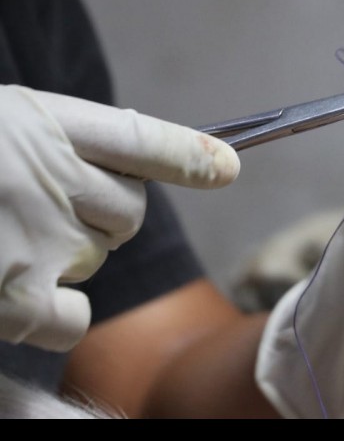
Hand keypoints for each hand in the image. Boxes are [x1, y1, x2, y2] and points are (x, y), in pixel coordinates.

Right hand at [0, 85, 238, 351]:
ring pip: (101, 255)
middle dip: (104, 211)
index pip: (142, 140)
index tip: (225, 165)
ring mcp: (38, 240)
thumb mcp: (12, 123)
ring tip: (6, 234)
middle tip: (45, 204)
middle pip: (131, 210)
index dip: (189, 155)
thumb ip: (77, 137)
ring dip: (70, 252)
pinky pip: (74, 317)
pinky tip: (17, 289)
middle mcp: (52, 178)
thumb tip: (170, 162)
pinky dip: (55, 314)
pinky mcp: (16, 298)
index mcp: (45, 124)